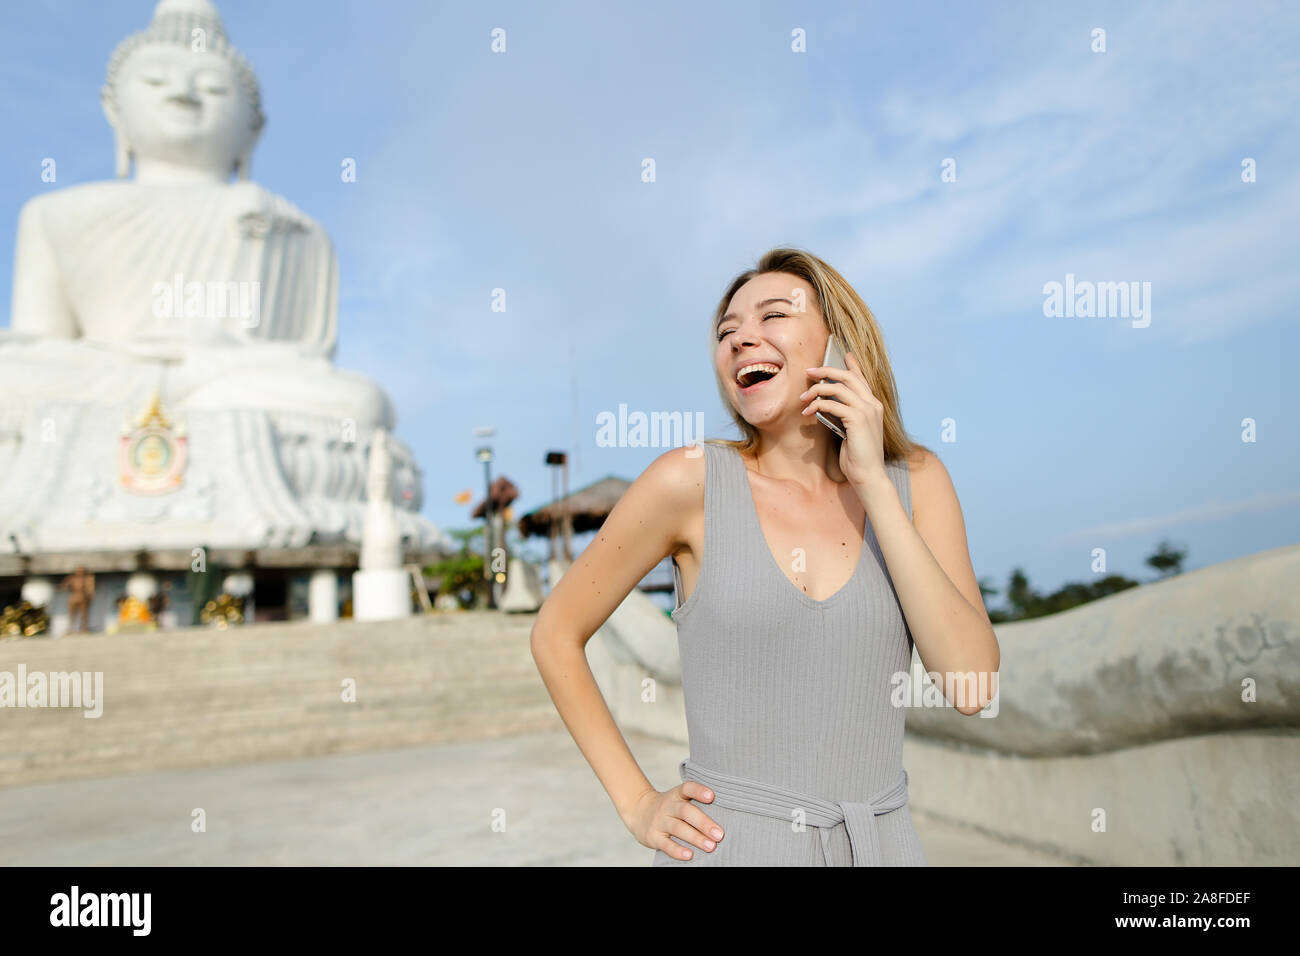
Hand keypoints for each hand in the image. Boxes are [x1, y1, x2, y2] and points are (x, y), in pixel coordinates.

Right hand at [623, 782, 724, 859]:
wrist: (639, 812)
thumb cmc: (670, 808)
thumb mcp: (679, 800)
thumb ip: (697, 804)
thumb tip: (727, 816)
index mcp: (677, 795)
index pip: (687, 788)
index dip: (699, 791)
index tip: (712, 796)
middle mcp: (668, 806)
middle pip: (685, 811)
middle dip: (704, 823)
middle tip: (719, 834)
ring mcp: (660, 821)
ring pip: (678, 828)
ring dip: (695, 838)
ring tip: (711, 846)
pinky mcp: (653, 836)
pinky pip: (666, 844)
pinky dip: (677, 850)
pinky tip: (689, 855)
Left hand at [800, 351, 888, 490]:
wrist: (868, 476)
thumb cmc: (857, 457)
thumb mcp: (850, 431)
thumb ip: (843, 415)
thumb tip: (824, 404)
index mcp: (873, 406)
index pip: (861, 379)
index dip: (851, 365)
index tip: (843, 354)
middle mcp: (873, 404)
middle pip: (848, 377)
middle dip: (826, 371)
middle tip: (809, 371)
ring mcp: (867, 411)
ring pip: (839, 388)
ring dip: (817, 389)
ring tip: (803, 397)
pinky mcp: (857, 420)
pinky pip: (833, 404)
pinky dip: (818, 405)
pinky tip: (808, 411)